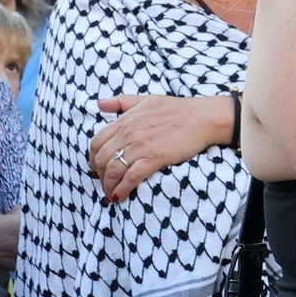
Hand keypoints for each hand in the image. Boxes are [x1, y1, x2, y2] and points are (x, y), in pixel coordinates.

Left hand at [89, 94, 233, 202]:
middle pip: (101, 159)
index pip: (96, 142)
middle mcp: (129, 133)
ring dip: (108, 186)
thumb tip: (100, 104)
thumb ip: (122, 102)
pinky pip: (130, 177)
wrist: (202, 117)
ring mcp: (141, 146)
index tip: (98, 168)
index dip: (93, 159)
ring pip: (113, 170)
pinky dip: (121, 189)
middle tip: (105, 183)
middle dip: (99, 175)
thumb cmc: (177, 108)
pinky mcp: (154, 158)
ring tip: (111, 194)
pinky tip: (120, 196)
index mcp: (125, 120)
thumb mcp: (146, 99)